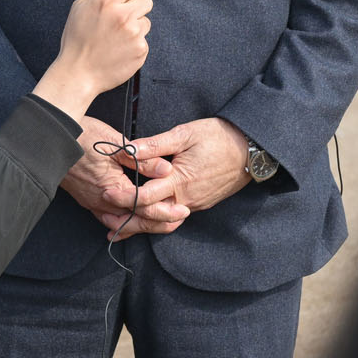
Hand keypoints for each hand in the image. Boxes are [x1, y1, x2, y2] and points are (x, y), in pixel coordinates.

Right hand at [33, 0, 150, 117]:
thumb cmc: (77, 40)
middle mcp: (123, 15)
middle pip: (147, 1)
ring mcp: (134, 34)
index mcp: (107, 1)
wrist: (78, 73)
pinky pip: (144, 40)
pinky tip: (119, 49)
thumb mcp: (80, 7)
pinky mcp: (141, 50)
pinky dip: (134, 44)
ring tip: (116, 37)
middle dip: (136, 7)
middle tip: (120, 19)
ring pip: (146, 22)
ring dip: (135, 27)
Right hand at [60, 115, 185, 240]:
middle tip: (178, 221)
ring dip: (141, 223)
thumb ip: (142, 159)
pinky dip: (123, 221)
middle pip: (134, 220)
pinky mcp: (86, 199)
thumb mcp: (115, 143)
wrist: (48, 138)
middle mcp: (101, 202)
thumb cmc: (81, 136)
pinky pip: (108, 217)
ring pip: (121, 222)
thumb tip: (167, 170)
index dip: (165, 210)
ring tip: (160, 222)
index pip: (143, 207)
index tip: (183, 210)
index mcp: (111, 189)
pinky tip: (131, 218)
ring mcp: (92, 203)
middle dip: (157, 222)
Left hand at [117, 119, 253, 233]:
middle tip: (105, 220)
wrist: (252, 150)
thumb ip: (156, 144)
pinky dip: (159, 217)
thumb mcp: (186, 134)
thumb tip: (128, 149)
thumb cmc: (220, 137)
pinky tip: (148, 212)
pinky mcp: (202, 203)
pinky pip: (176, 215)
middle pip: (152, 217)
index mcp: (180, 181)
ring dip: (143, 223)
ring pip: (164, 220)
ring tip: (121, 223)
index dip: (123, 198)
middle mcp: (187, 199)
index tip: (105, 194)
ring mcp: (196, 204)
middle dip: (128, 220)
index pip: (145, 198)